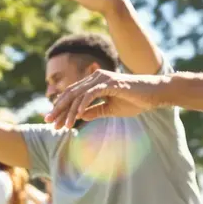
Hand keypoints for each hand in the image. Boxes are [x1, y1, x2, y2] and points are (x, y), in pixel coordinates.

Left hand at [45, 70, 166, 129]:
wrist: (154, 94)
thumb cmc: (136, 100)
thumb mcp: (111, 109)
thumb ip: (95, 111)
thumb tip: (79, 116)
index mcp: (95, 83)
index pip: (73, 95)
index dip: (61, 108)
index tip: (52, 122)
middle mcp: (96, 77)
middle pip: (71, 94)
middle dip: (58, 109)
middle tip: (48, 122)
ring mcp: (102, 79)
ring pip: (78, 95)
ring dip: (68, 112)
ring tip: (62, 125)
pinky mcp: (109, 83)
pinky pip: (90, 95)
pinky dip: (82, 105)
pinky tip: (76, 117)